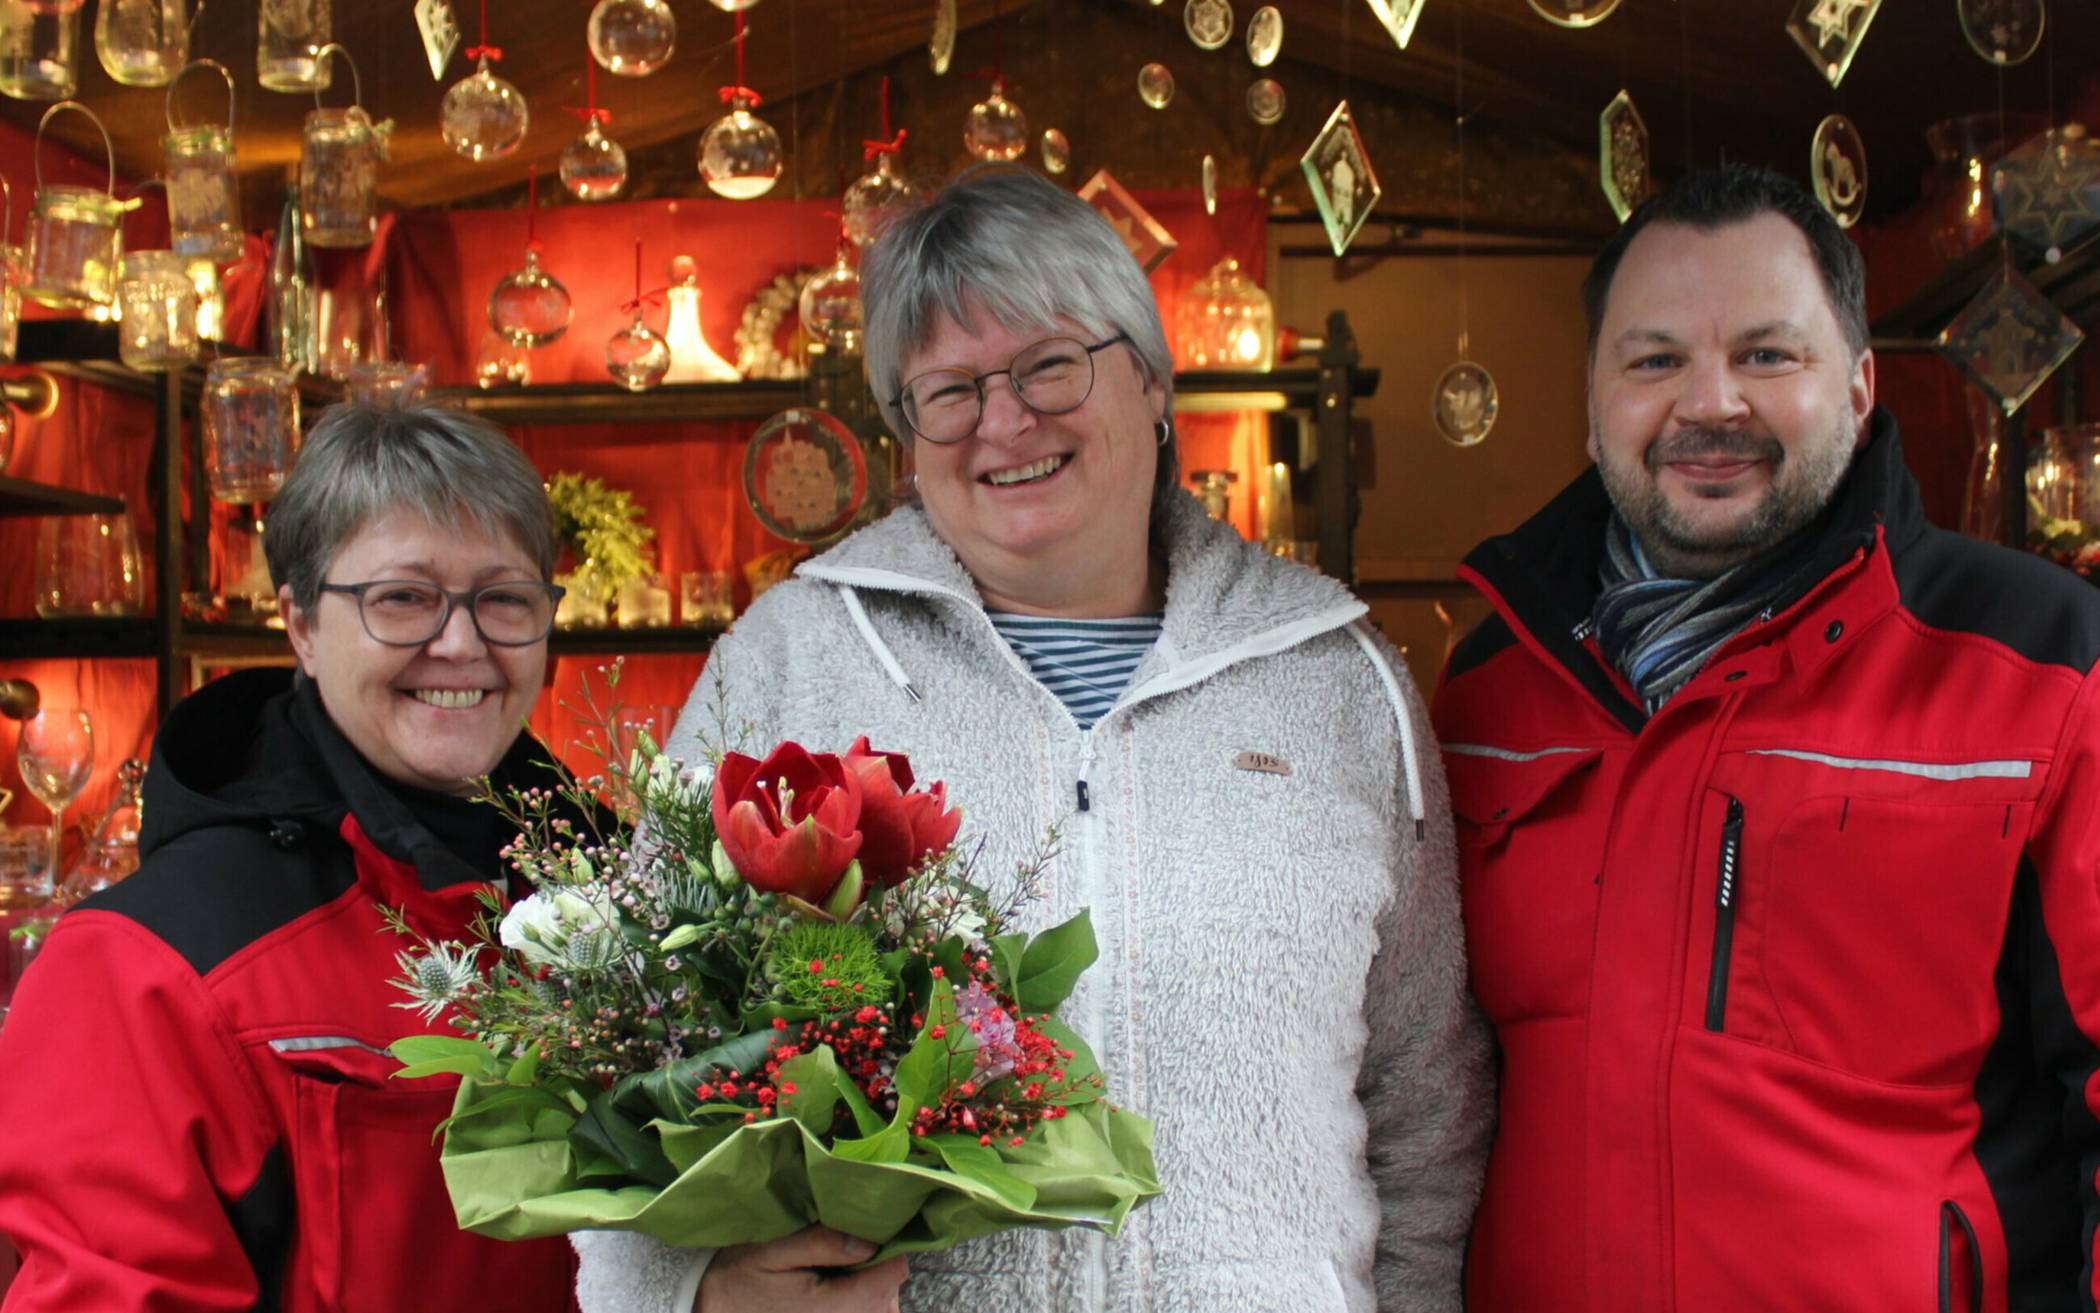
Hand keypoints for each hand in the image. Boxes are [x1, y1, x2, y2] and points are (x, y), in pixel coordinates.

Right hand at [695, 1226, 908, 1312]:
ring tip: (837, 1269)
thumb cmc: (737, 1278)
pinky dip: (859, 1301)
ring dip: (869, 1288)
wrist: (708, 1312)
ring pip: (882, 1309)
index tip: (868, 1231)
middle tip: (848, 1247)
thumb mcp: (772, 1251)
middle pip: (890, 1295)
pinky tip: (834, 1288)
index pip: (892, 1276)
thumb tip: (868, 1241)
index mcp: (833, 1306)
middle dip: (877, 1267)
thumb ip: (821, 1244)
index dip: (888, 1247)